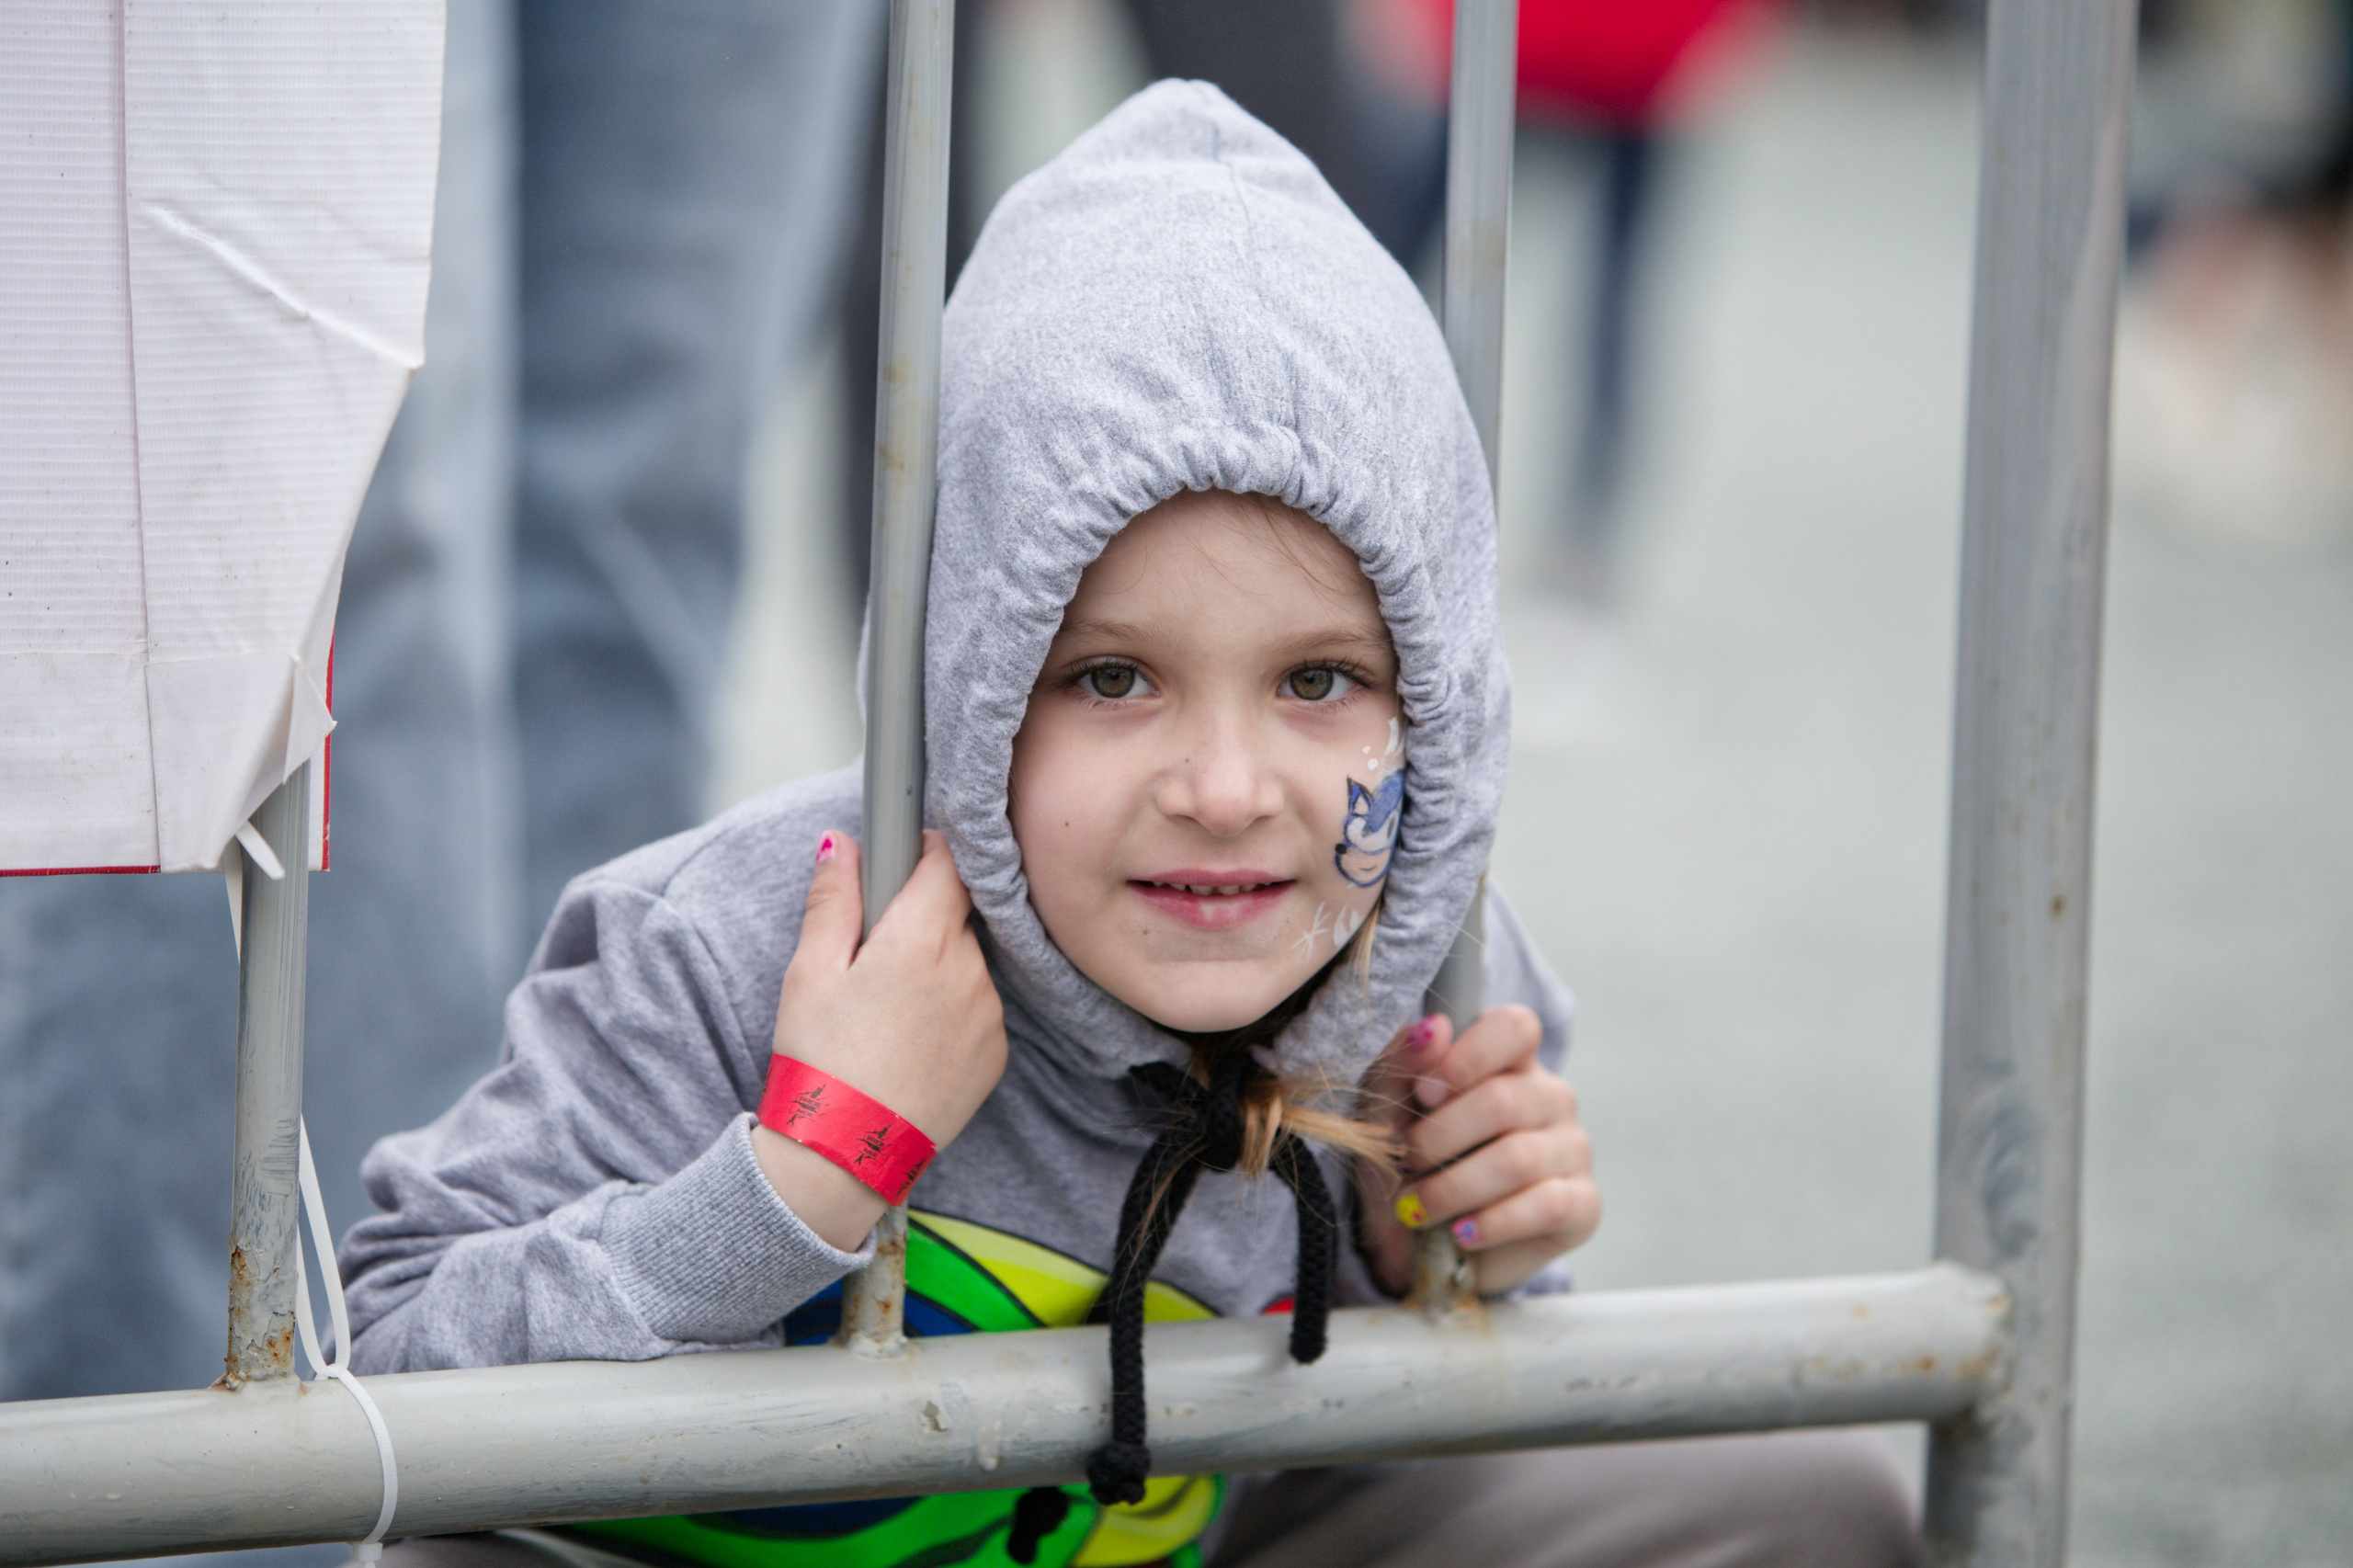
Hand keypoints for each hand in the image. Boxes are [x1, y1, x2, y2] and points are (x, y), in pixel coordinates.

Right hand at [752, 830, 1007, 1249]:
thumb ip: (833, 898)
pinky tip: (911, 1042)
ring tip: (888, 1012)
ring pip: (967, 962)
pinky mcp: (996, 1052)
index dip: (921, 852)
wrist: (847, 1154)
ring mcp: (990, 1013)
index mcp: (922, 937)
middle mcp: (970, 969)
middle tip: (873, 956)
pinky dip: (952, 1012)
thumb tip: (843, 842)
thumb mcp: (809, 972)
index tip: (897, 863)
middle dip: (920, 919)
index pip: (946, 860)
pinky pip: (978, 1008)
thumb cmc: (820, 1059)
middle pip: (955, 913)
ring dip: (938, 967)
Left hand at [1357, 1005, 1600, 1297]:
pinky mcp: (1584, 1205)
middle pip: (1504, 1100)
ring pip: (1519, 1159)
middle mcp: (1549, 1097)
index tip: (1423, 1094)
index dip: (1466, 1058)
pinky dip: (1492, 1224)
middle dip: (1438, 1139)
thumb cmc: (1404, 1168)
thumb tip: (1434, 1027)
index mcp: (1507, 1061)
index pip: (1514, 1027)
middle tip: (1407, 1163)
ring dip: (1453, 1188)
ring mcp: (1572, 1149)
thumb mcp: (1384, 1113)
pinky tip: (1462, 1233)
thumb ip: (1402, 1065)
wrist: (1413, 1251)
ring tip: (1419, 1207)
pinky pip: (1548, 1206)